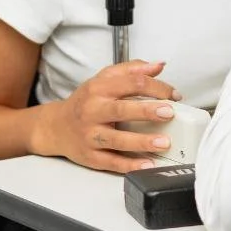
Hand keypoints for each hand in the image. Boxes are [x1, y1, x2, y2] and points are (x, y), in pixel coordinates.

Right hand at [35, 59, 181, 172]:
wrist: (55, 127)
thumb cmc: (86, 101)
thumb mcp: (104, 79)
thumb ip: (132, 70)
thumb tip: (159, 66)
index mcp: (99, 89)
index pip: (131, 83)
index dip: (156, 87)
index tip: (174, 95)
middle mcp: (93, 111)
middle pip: (121, 110)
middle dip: (147, 111)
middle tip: (169, 112)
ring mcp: (91, 136)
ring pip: (117, 140)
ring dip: (142, 142)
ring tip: (164, 142)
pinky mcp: (90, 157)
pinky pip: (112, 162)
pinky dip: (130, 165)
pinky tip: (148, 164)